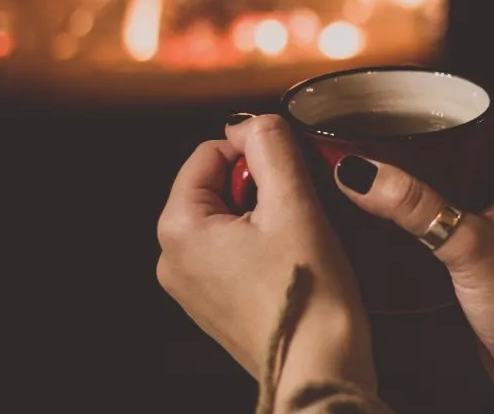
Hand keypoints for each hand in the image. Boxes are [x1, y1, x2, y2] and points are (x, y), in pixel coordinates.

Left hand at [157, 114, 374, 403]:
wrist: (320, 372)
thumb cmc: (308, 295)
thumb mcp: (293, 205)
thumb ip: (271, 147)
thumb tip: (253, 122)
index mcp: (180, 229)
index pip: (208, 153)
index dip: (255, 151)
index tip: (291, 171)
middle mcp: (173, 259)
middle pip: (217, 184)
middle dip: (260, 185)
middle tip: (298, 209)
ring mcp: (192, 285)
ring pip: (229, 216)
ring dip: (264, 213)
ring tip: (297, 238)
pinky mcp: (215, 302)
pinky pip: (233, 249)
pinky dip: (262, 242)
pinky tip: (291, 260)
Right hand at [334, 106, 493, 413]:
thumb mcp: (470, 245)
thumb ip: (415, 206)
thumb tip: (359, 171)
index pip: (491, 114)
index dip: (455, 95)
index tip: (412, 86)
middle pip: (462, 146)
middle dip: (422, 132)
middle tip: (378, 121)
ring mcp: (490, 227)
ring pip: (446, 184)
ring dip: (413, 173)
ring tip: (371, 159)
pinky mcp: (472, 259)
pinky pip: (437, 219)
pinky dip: (411, 211)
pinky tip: (381, 213)